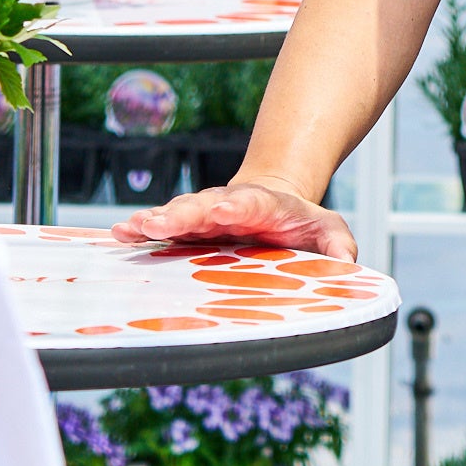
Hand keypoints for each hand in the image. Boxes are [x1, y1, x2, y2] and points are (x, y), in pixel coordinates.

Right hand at [113, 177, 356, 261]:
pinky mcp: (188, 228)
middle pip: (202, 206)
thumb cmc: (299, 221)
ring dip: (155, 221)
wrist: (271, 203)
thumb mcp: (327, 228)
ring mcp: (204, 215)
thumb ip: (337, 242)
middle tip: (158, 223)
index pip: (249, 202)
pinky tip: (120, 235)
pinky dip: (141, 230)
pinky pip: (162, 228)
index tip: (223, 209)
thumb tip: (345, 263)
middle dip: (181, 214)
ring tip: (131, 228)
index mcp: (262, 204)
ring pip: (177, 215)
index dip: (236, 205)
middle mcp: (227, 205)